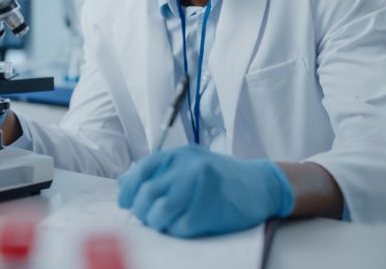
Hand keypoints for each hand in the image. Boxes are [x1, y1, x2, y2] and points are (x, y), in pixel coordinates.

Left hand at [118, 145, 293, 237]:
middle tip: (148, 218)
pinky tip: (184, 226)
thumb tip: (125, 184)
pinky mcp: (212, 207)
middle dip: (142, 211)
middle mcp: (188, 166)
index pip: (141, 170)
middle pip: (148, 193)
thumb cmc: (220, 176)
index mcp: (178, 155)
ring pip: (161, 211)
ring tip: (165, 223)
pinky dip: (178, 231)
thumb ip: (158, 172)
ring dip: (157, 222)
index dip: (129, 190)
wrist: (260, 184)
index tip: (125, 203)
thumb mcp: (188, 165)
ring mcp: (201, 186)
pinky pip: (182, 226)